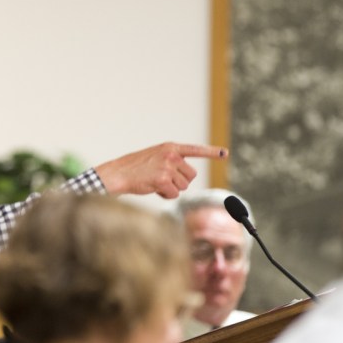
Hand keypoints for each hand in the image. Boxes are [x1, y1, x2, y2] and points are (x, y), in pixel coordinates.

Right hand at [94, 142, 227, 198]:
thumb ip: (172, 161)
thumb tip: (188, 177)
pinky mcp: (163, 179)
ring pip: (184, 186)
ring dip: (172, 189)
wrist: (118, 173)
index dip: (211, 152)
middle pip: (191, 175)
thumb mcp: (155, 157)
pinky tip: (154, 189)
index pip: (195, 150)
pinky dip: (165, 195)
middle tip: (163, 180)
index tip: (225, 153)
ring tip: (156, 183)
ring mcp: (168, 167)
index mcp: (170, 147)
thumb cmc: (135, 168)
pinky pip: (174, 194)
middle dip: (180, 181)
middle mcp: (171, 155)